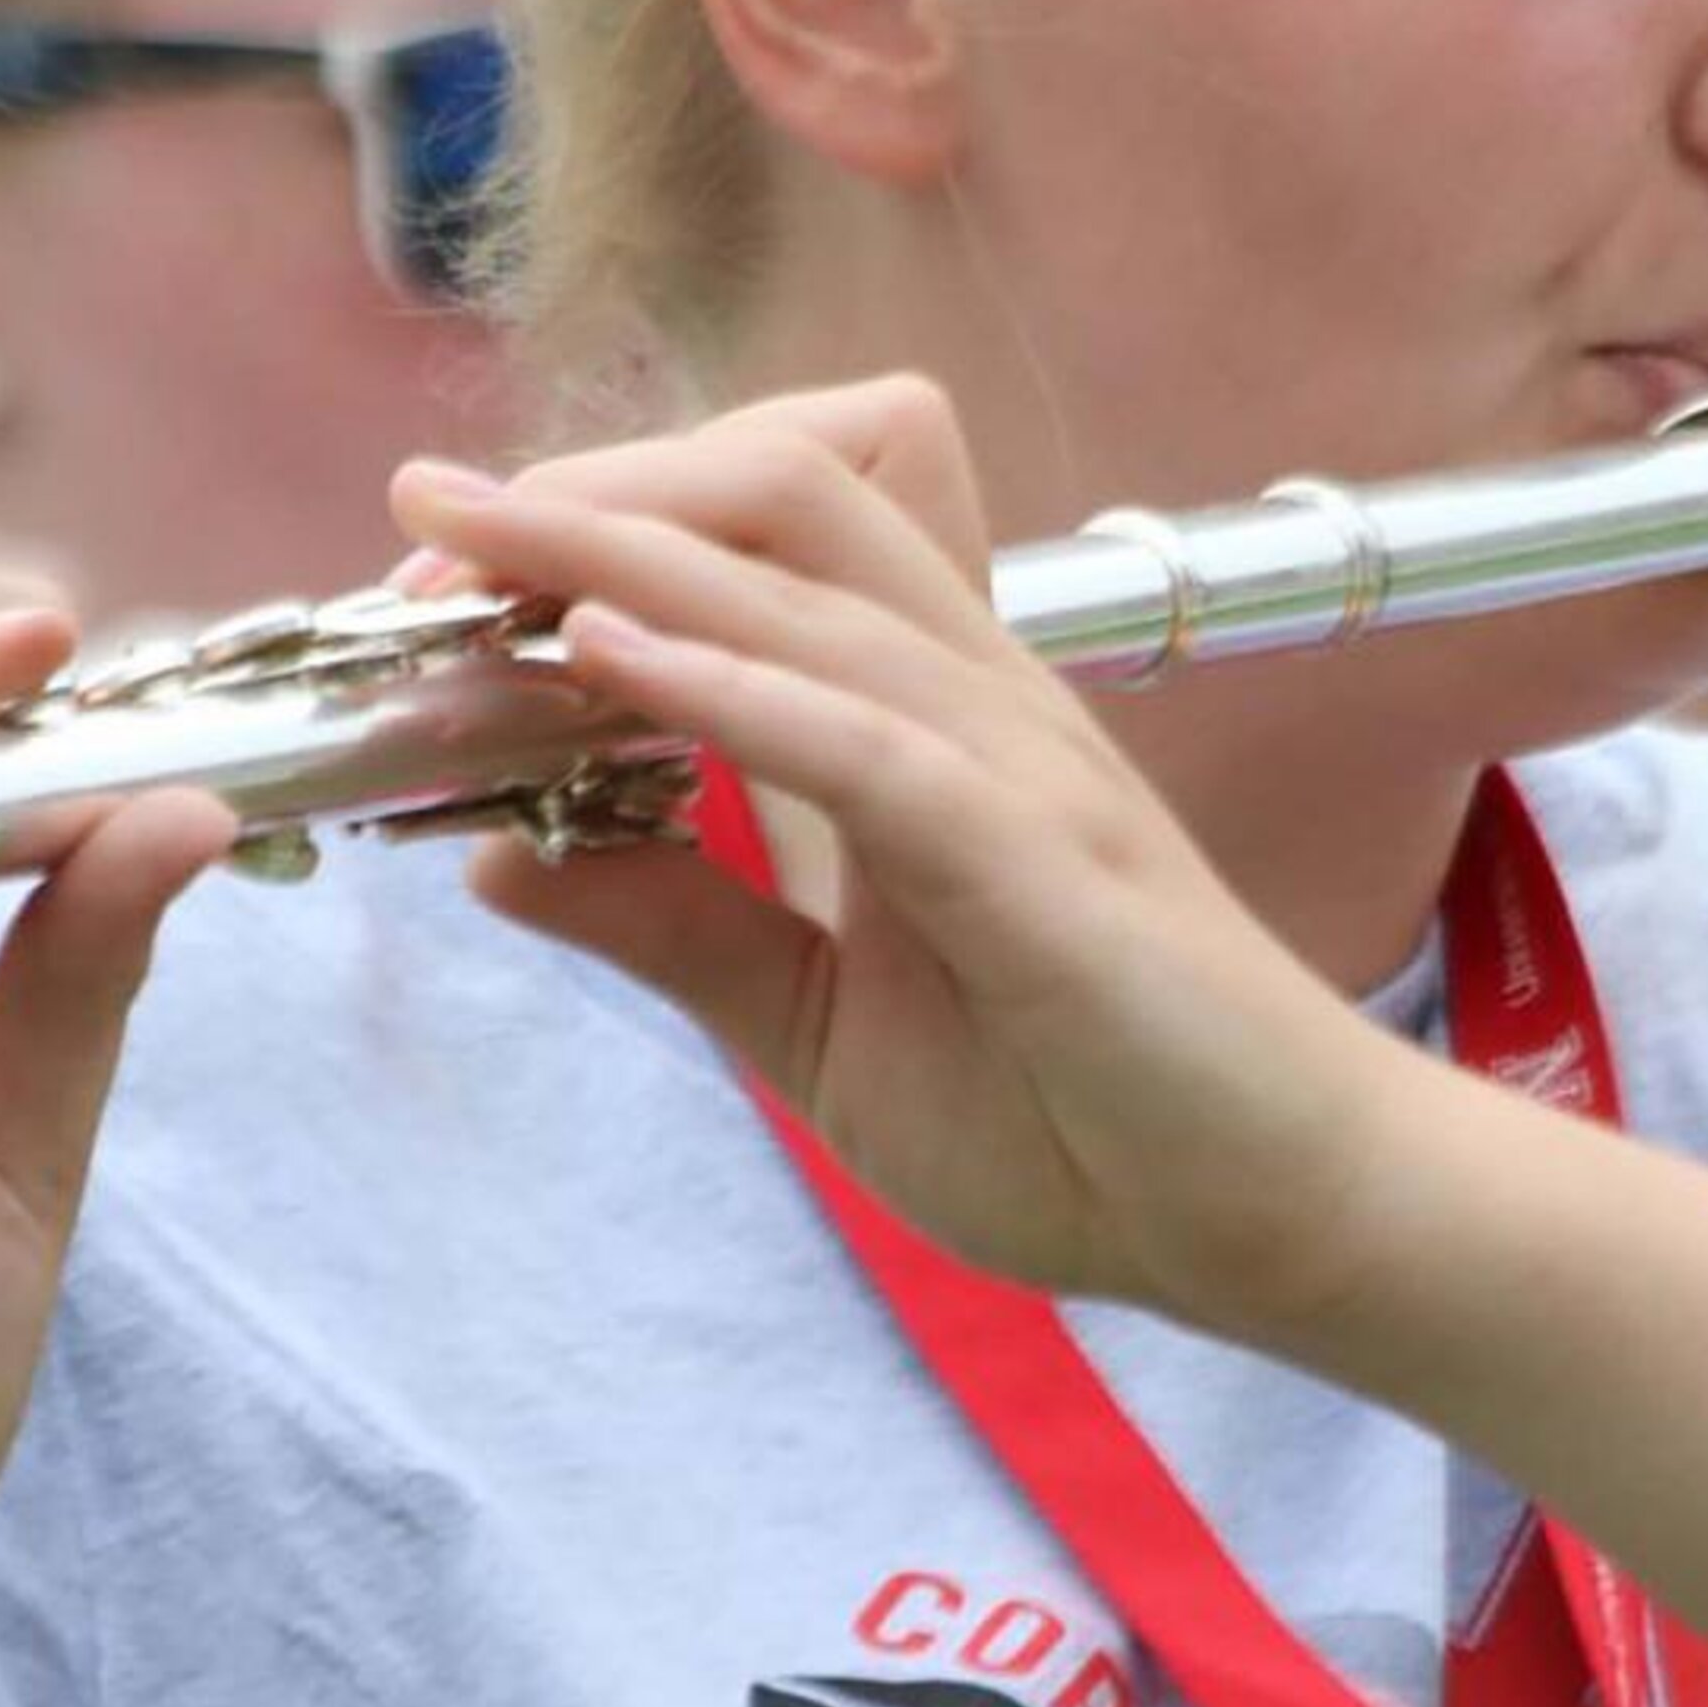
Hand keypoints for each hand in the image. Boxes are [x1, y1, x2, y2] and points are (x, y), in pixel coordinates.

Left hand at [395, 381, 1420, 1343]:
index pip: (763, 538)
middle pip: (782, 492)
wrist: (1283, 1220)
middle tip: (424, 522)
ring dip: (627, 548)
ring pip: (813, 585)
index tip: (440, 556)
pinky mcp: (1045, 871)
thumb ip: (680, 926)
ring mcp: (1017, 773)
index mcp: (923, 723)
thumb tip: (500, 855)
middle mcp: (973, 704)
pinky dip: (730, 685)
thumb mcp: (819, 1027)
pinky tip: (609, 659)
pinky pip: (871, 741)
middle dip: (592, 486)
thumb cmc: (1088, 1119)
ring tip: (474, 537)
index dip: (600, 517)